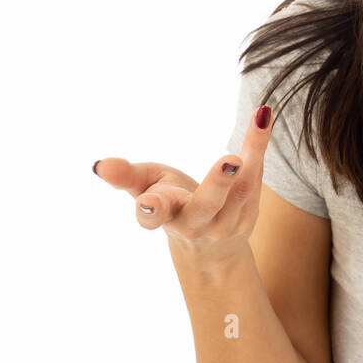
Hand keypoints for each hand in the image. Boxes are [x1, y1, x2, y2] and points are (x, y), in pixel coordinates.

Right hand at [93, 104, 275, 264]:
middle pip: (207, 205)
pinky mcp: (249, 215)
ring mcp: (226, 223)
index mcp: (163, 216)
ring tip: (261, 120)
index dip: (149, 210)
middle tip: (230, 160)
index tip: (147, 202)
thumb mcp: (145, 187)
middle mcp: (195, 224)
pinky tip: (263, 118)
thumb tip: (100, 165)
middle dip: (218, 184)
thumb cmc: (169, 203)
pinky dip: (259, 147)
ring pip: (242, 188)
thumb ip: (125, 176)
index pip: (153, 216)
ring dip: (253, 152)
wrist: (207, 244)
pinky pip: (256, 179)